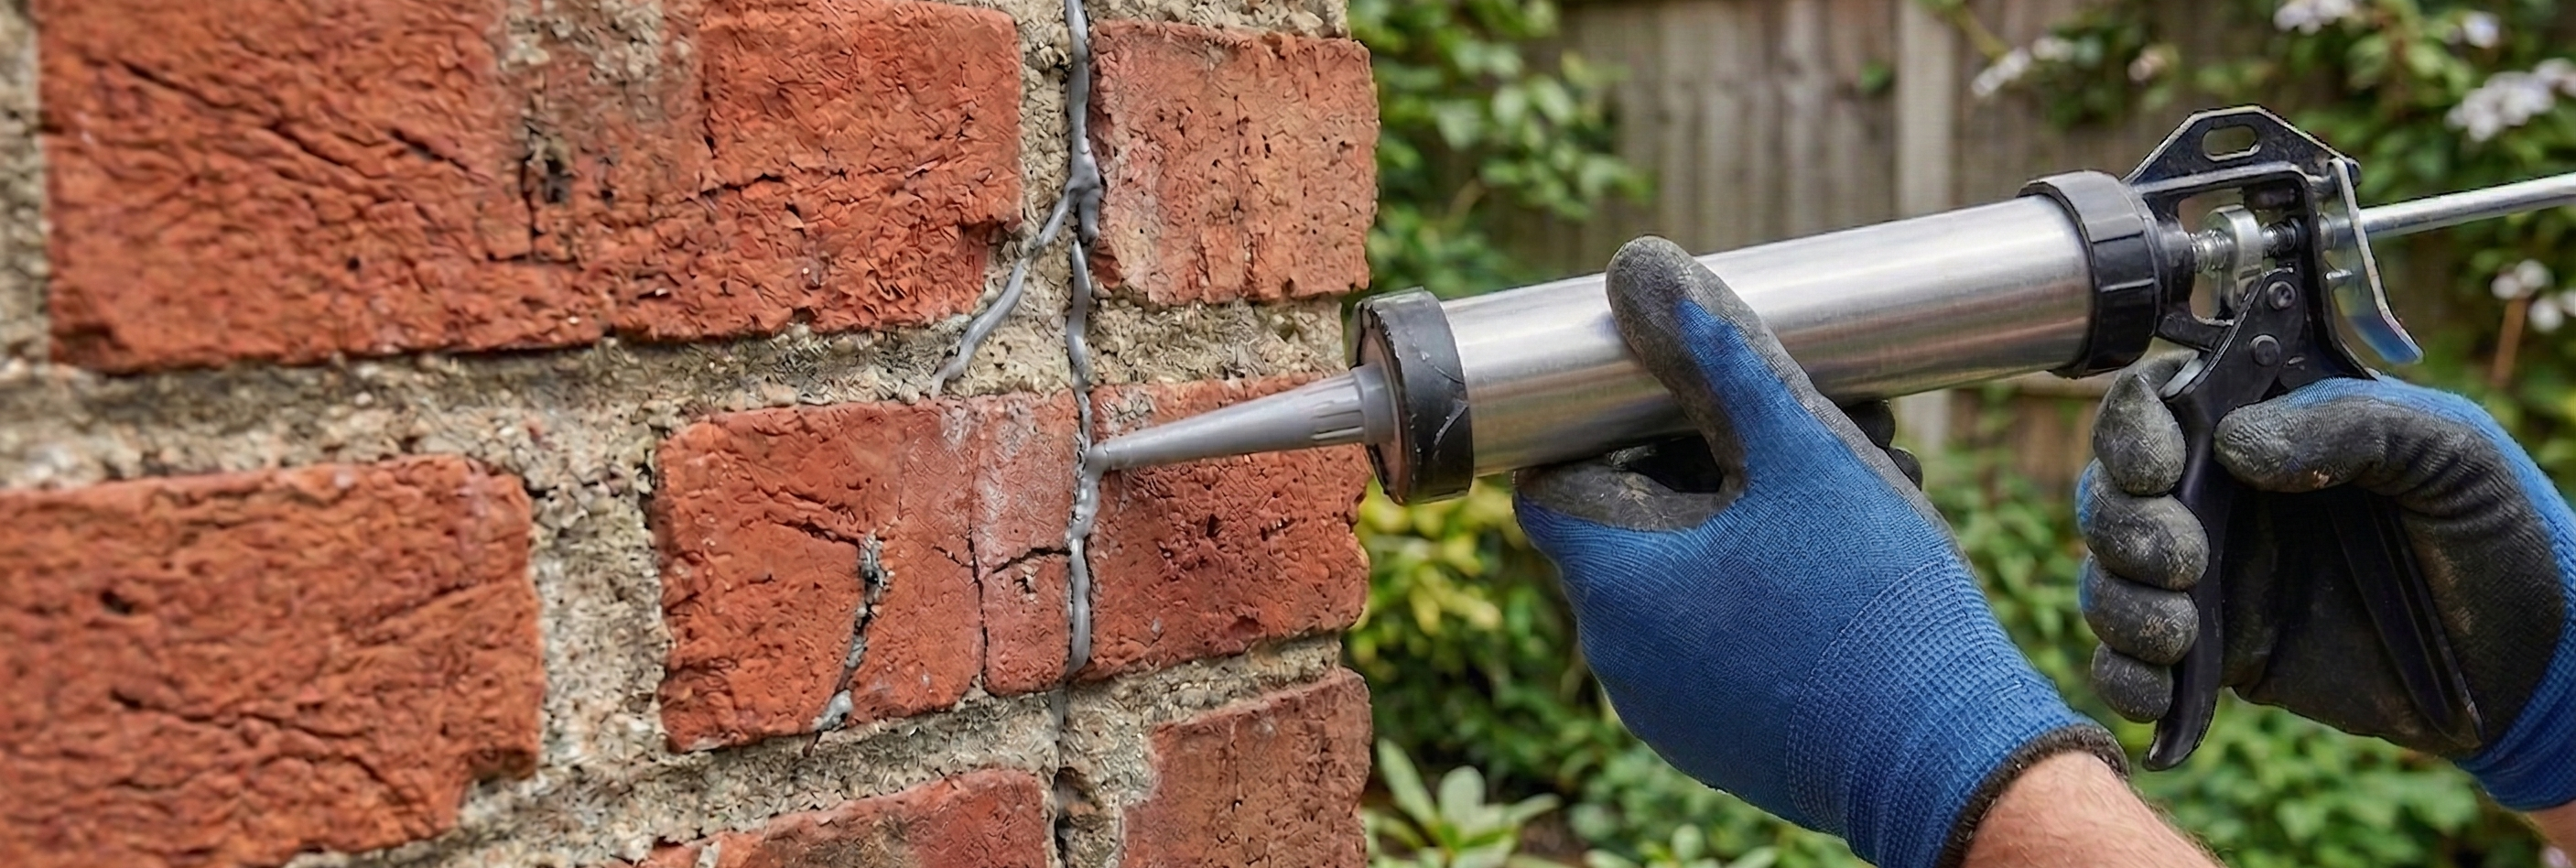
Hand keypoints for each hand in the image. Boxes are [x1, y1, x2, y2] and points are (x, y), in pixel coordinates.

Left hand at [1516, 237, 2121, 867]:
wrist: (1952, 757)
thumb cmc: (1874, 604)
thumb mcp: (1801, 451)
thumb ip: (1717, 356)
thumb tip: (1638, 269)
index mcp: (1615, 581)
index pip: (1555, 475)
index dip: (1607, 421)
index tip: (1681, 394)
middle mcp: (1616, 653)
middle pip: (1627, 517)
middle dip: (1708, 455)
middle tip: (1800, 423)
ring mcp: (1663, 704)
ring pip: (1680, 573)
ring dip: (1746, 513)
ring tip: (1846, 480)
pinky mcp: (1715, 734)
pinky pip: (1711, 635)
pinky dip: (1758, 582)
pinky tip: (1841, 553)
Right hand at [2080, 357, 2575, 808]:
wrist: (2529, 662)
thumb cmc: (2497, 532)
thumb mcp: (2448, 452)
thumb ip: (2350, 425)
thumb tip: (2235, 443)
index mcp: (2266, 430)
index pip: (2156, 404)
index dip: (2131, 428)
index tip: (2161, 466)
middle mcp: (2222, 499)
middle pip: (2111, 494)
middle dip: (2123, 528)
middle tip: (2187, 561)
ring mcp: (2214, 579)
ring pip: (2107, 577)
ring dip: (2120, 604)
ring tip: (2180, 634)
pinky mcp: (2219, 654)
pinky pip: (2133, 664)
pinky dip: (2124, 678)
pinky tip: (2161, 691)